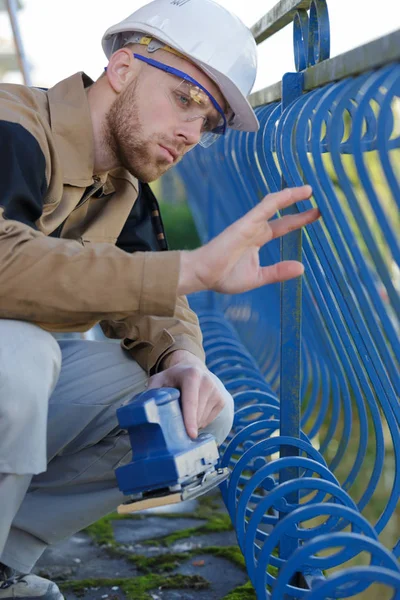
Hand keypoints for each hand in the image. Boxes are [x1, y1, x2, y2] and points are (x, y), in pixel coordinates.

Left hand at [147, 350, 229, 438]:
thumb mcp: (159, 380)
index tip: (191, 434)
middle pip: (197, 414)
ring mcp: (217, 391)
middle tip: (173, 419)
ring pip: (203, 419)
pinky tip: (193, 412)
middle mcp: (207, 382)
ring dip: (192, 422)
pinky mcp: (222, 400)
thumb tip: (143, 410)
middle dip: (185, 423)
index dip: (190, 419)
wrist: (193, 368)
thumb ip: (151, 392)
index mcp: (192, 375)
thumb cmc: (173, 378)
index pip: (191, 401)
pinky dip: (199, 422)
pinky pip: (209, 420)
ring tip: (184, 411)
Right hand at [178, 185, 318, 294]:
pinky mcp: (243, 224)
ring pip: (273, 204)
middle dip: (301, 207)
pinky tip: (291, 193)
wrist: (202, 275)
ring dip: (291, 196)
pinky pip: (263, 208)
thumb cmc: (224, 277)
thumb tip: (302, 268)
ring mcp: (249, 225)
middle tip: (320, 202)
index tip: (316, 214)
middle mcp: (255, 229)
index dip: (300, 220)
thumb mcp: (258, 277)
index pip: (283, 226)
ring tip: (310, 190)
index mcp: (258, 240)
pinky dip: (277, 199)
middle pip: (282, 214)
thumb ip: (278, 272)